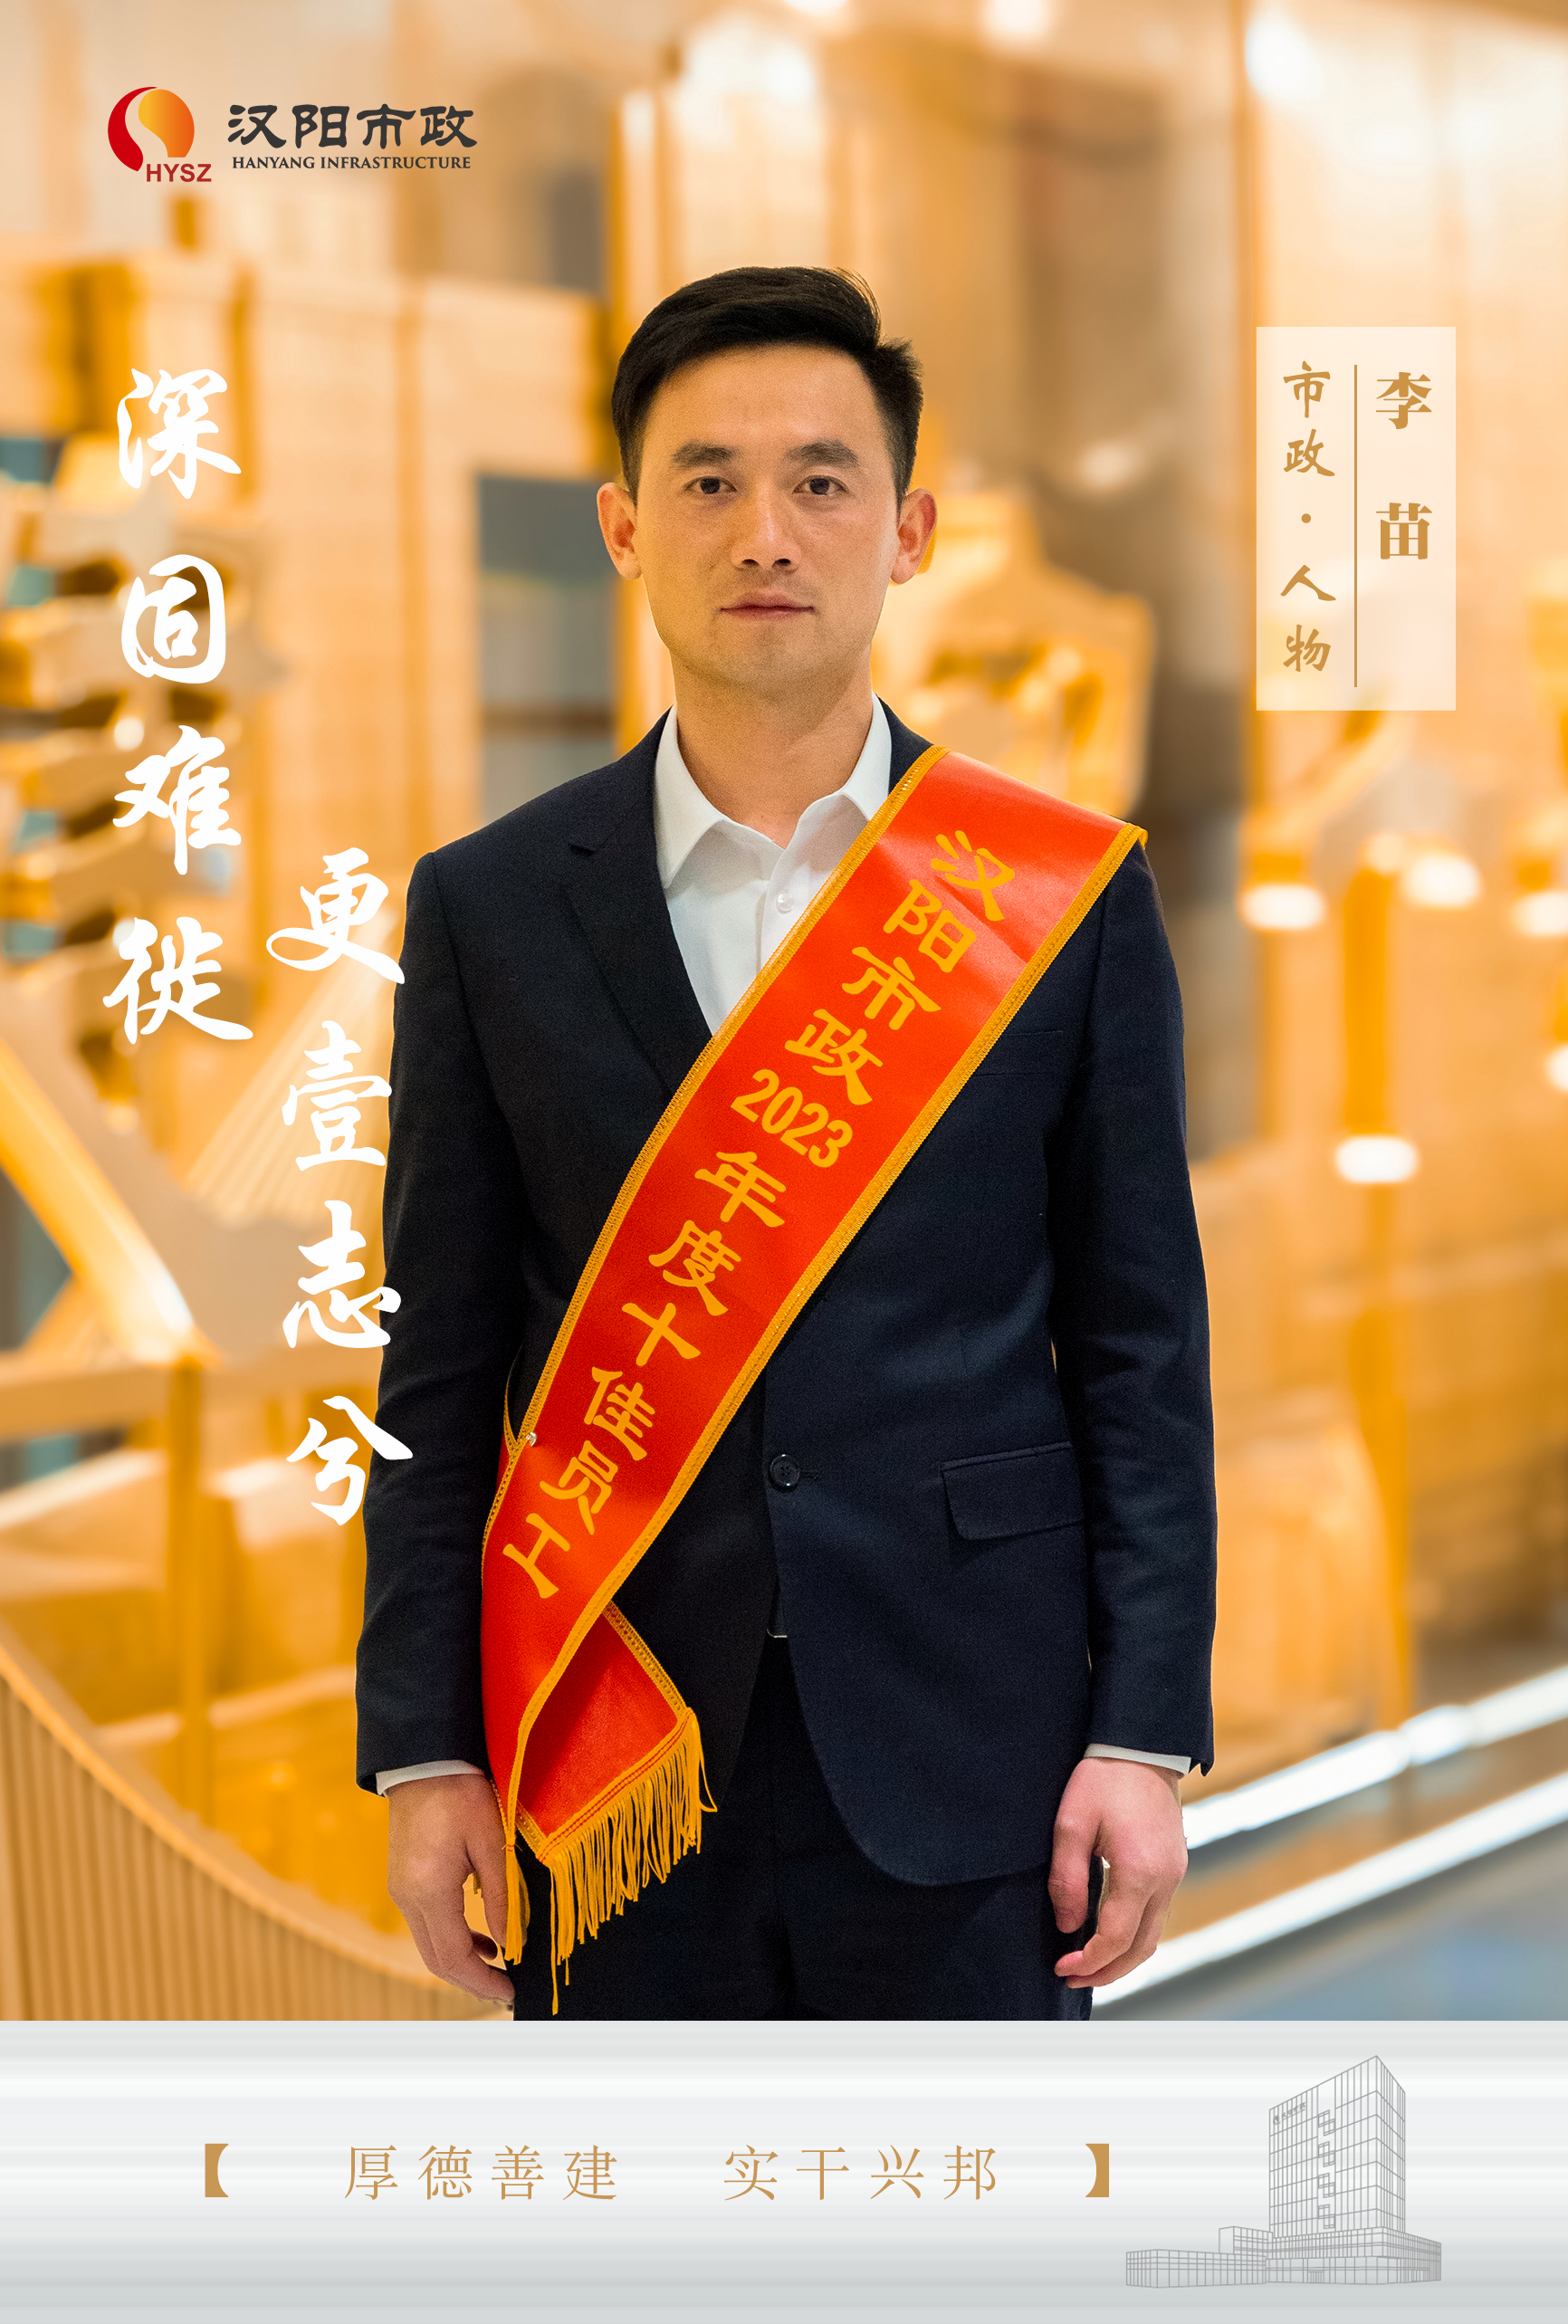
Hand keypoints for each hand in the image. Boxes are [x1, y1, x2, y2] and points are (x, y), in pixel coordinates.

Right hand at [386, 1770, 516, 2005]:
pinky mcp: (403, 1880)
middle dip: (471, 1980)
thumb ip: (501, 1896)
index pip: (453, 1956)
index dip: (482, 1981)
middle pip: (436, 1959)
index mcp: (429, 1889)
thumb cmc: (461, 1792)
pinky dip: (453, 1937)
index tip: (510, 1993)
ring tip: (500, 1966)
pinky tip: (481, 1936)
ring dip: (462, 1960)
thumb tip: (510, 1942)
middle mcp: (407, 1896)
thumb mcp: (491, 1841)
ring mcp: (401, 1890)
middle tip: (506, 1991)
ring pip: (430, 1944)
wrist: (423, 1760)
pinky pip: (427, 1923)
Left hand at [1048, 1757, 1186, 1990]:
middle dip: (1107, 1972)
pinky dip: (1134, 1935)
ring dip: (1123, 1958)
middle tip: (1072, 1978)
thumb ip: (1068, 1880)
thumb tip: (1067, 1927)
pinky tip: (1109, 1934)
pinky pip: (1157, 1915)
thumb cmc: (1102, 1779)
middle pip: (1141, 1948)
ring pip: (1153, 1935)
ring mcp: (1174, 1874)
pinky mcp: (1174, 1866)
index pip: (1115, 1938)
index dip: (1088, 1961)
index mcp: (1139, 1873)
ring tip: (1090, 1966)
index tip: (1062, 1967)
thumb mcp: (1071, 1825)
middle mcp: (1165, 1880)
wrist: (1141, 1746)